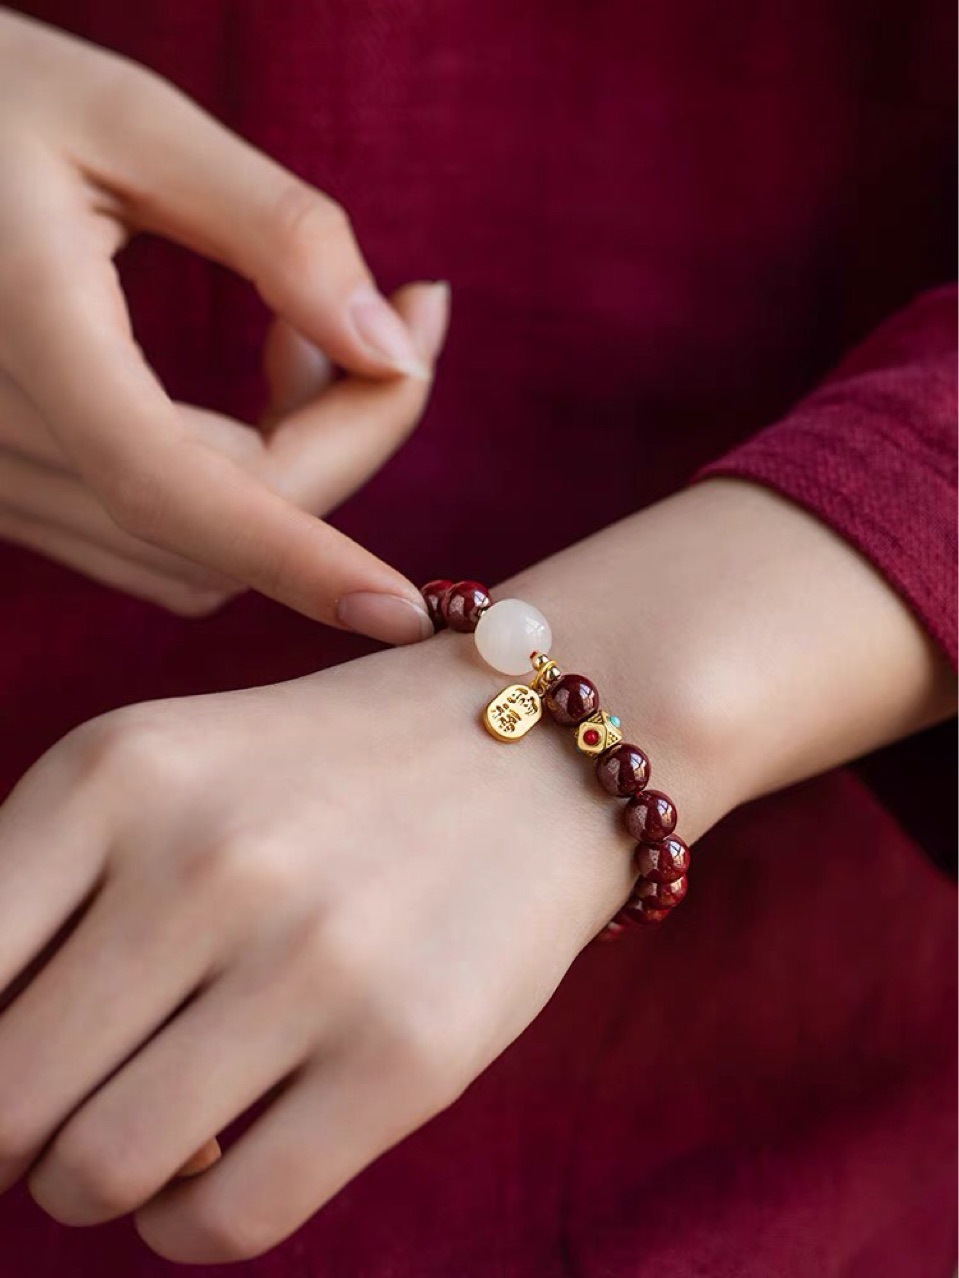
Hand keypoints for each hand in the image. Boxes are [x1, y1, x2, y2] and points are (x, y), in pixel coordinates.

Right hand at [0, 10, 444, 640]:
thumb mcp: (127, 118)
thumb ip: (273, 230)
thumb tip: (390, 348)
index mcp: (18, 329)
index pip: (168, 490)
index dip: (296, 559)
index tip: (405, 609)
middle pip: (216, 519)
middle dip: (345, 440)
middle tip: (410, 320)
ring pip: (192, 552)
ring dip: (298, 471)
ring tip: (309, 334)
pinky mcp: (8, 489)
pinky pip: (153, 539)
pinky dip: (242, 494)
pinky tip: (260, 387)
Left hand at [0, 479, 949, 1263]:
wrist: (536, 745)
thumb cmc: (324, 775)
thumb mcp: (166, 773)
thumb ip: (46, 900)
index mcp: (113, 771)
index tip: (8, 1063)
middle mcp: (203, 858)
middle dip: (15, 1130)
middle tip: (68, 1105)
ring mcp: (311, 957)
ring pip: (92, 1175)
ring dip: (99, 1178)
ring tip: (154, 1128)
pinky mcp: (407, 1054)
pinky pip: (223, 1223)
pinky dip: (189, 1222)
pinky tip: (222, 1161)